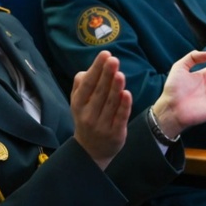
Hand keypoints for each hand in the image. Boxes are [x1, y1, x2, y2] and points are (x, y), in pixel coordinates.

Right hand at [70, 51, 131, 169]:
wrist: (91, 150)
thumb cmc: (87, 117)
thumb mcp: (79, 102)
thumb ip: (82, 84)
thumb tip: (88, 69)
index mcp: (78, 104)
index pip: (87, 84)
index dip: (96, 69)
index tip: (105, 54)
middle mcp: (88, 115)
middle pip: (99, 92)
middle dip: (106, 75)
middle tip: (113, 59)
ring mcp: (102, 125)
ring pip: (110, 104)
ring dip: (115, 88)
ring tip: (120, 73)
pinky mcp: (115, 134)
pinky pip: (120, 118)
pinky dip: (123, 106)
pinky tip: (127, 93)